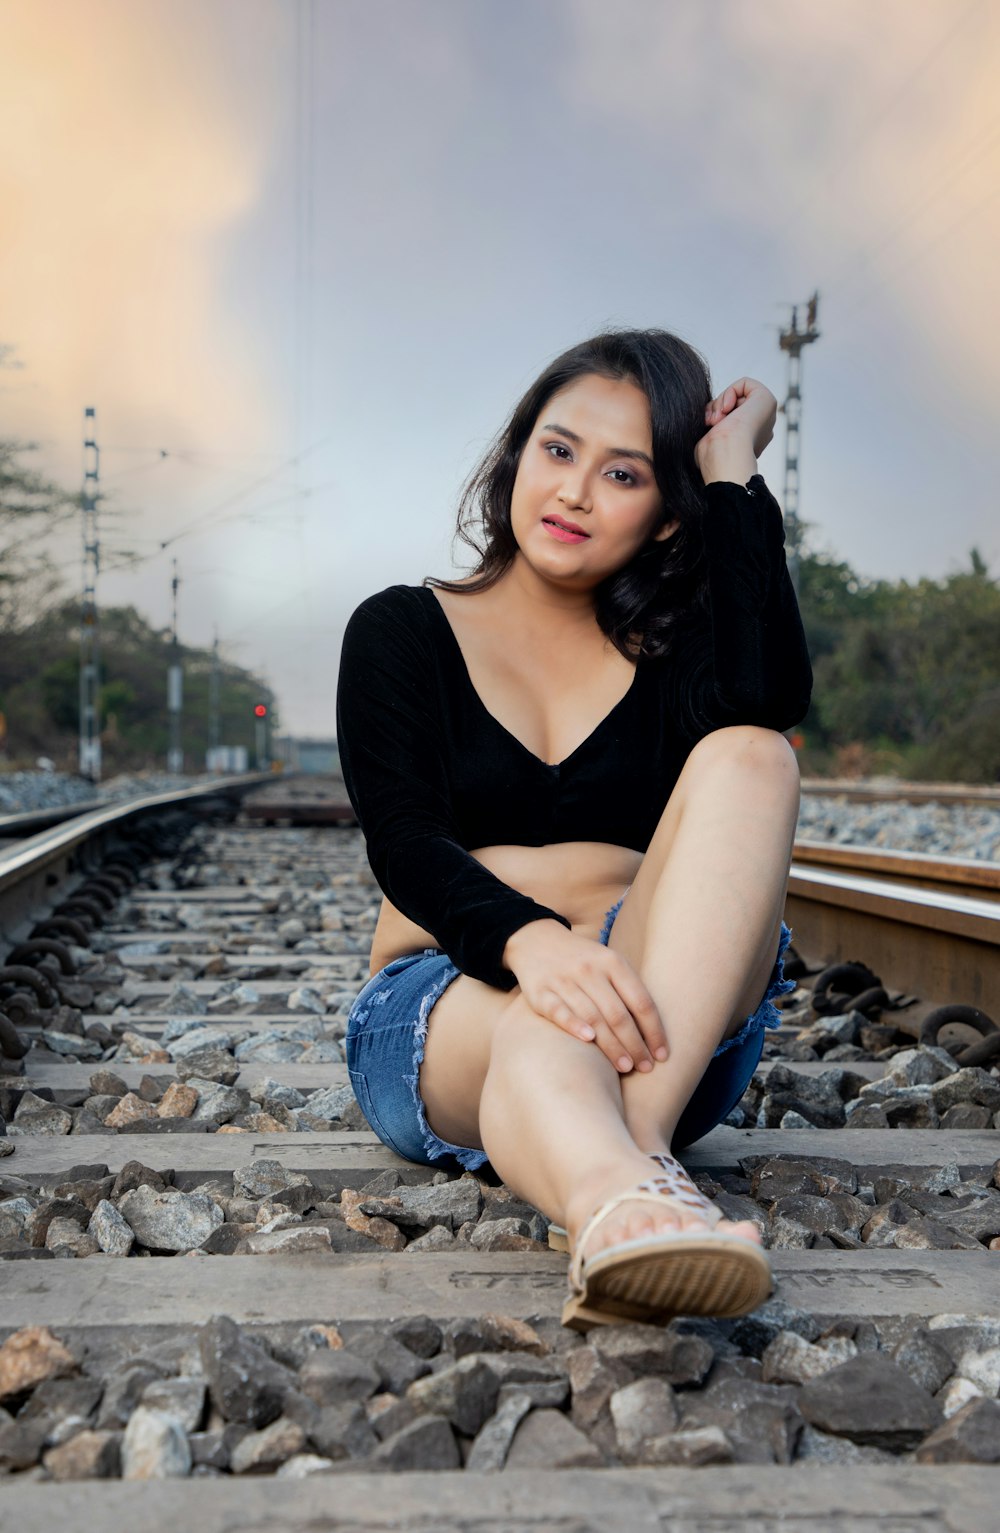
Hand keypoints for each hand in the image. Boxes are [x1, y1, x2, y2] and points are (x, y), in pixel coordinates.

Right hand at [502, 919, 667, 1073]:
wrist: (536, 940)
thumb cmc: (582, 960)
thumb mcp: (608, 962)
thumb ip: (628, 989)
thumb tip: (653, 1032)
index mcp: (612, 962)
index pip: (640, 1001)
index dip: (654, 1030)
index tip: (662, 1054)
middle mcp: (589, 970)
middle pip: (618, 1014)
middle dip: (635, 1045)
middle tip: (645, 1068)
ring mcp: (564, 980)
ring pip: (592, 1017)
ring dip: (611, 1045)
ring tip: (625, 1067)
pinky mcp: (540, 992)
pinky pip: (559, 1011)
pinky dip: (574, 1026)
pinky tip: (589, 1040)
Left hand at [695, 377, 776, 475]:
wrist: (726, 457)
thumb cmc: (714, 456)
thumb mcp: (709, 442)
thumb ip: (713, 430)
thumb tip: (711, 421)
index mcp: (749, 440)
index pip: (730, 417)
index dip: (715, 415)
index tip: (709, 425)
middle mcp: (761, 427)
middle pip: (734, 404)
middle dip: (718, 407)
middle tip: (712, 421)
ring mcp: (766, 414)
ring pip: (738, 394)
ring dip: (721, 402)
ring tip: (718, 419)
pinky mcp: (767, 399)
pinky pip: (745, 383)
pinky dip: (731, 390)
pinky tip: (727, 408)